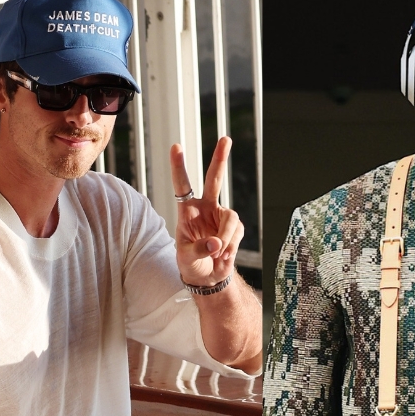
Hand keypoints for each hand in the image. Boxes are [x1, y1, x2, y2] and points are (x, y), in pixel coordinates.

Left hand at [170, 137, 243, 288]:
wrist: (208, 276)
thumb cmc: (191, 263)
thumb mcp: (187, 258)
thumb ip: (200, 249)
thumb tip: (217, 243)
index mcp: (187, 210)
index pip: (182, 185)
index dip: (179, 166)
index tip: (176, 146)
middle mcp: (205, 208)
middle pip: (214, 179)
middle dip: (220, 159)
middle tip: (226, 139)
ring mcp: (221, 216)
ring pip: (231, 217)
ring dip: (227, 238)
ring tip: (219, 253)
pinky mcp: (235, 228)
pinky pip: (238, 231)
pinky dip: (232, 246)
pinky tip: (224, 254)